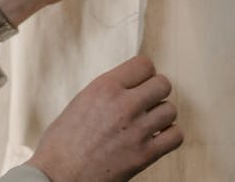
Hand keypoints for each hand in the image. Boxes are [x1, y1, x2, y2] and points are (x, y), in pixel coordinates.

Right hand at [25, 55, 181, 181]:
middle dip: (156, 92)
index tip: (139, 83)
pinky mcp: (145, 154)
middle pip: (163, 84)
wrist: (58, 174)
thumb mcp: (81, 102)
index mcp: (104, 87)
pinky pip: (176, 136)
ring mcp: (136, 130)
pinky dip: (169, 136)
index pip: (144, 64)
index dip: (144, 74)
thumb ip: (107, 92)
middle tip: (146, 102)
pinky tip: (156, 138)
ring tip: (149, 122)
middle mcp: (123, 104)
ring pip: (170, 110)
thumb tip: (129, 87)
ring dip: (162, 115)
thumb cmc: (62, 141)